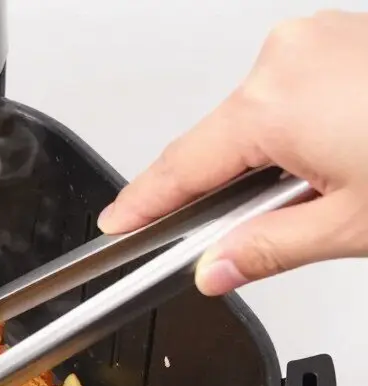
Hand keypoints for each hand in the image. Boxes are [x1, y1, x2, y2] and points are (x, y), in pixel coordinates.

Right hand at [97, 11, 367, 295]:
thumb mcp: (351, 227)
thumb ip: (266, 250)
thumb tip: (217, 269)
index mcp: (274, 103)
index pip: (180, 167)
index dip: (144, 204)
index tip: (117, 227)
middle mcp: (288, 57)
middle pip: (218, 140)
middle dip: (213, 192)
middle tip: (217, 245)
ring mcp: (321, 39)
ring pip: (258, 117)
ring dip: (263, 164)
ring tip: (308, 205)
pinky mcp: (348, 38)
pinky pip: (294, 92)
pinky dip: (295, 134)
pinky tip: (328, 166)